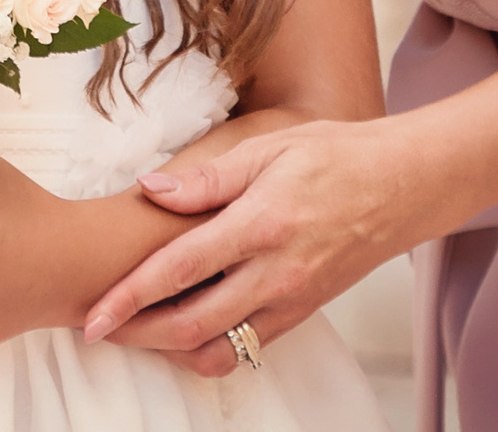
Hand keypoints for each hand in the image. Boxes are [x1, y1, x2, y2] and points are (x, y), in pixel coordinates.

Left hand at [84, 119, 418, 378]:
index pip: (179, 270)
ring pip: (221, 349)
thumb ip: (207, 178)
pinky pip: (250, 346)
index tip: (93, 315)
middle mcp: (277, 272)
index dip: (129, 296)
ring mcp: (293, 299)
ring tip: (137, 329)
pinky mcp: (304, 312)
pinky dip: (212, 347)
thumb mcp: (267, 148)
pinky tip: (186, 326)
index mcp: (261, 225)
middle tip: (99, 328)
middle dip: (138, 334)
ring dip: (172, 347)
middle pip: (192, 325)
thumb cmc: (335, 156)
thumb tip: (148, 189)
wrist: (404, 185)